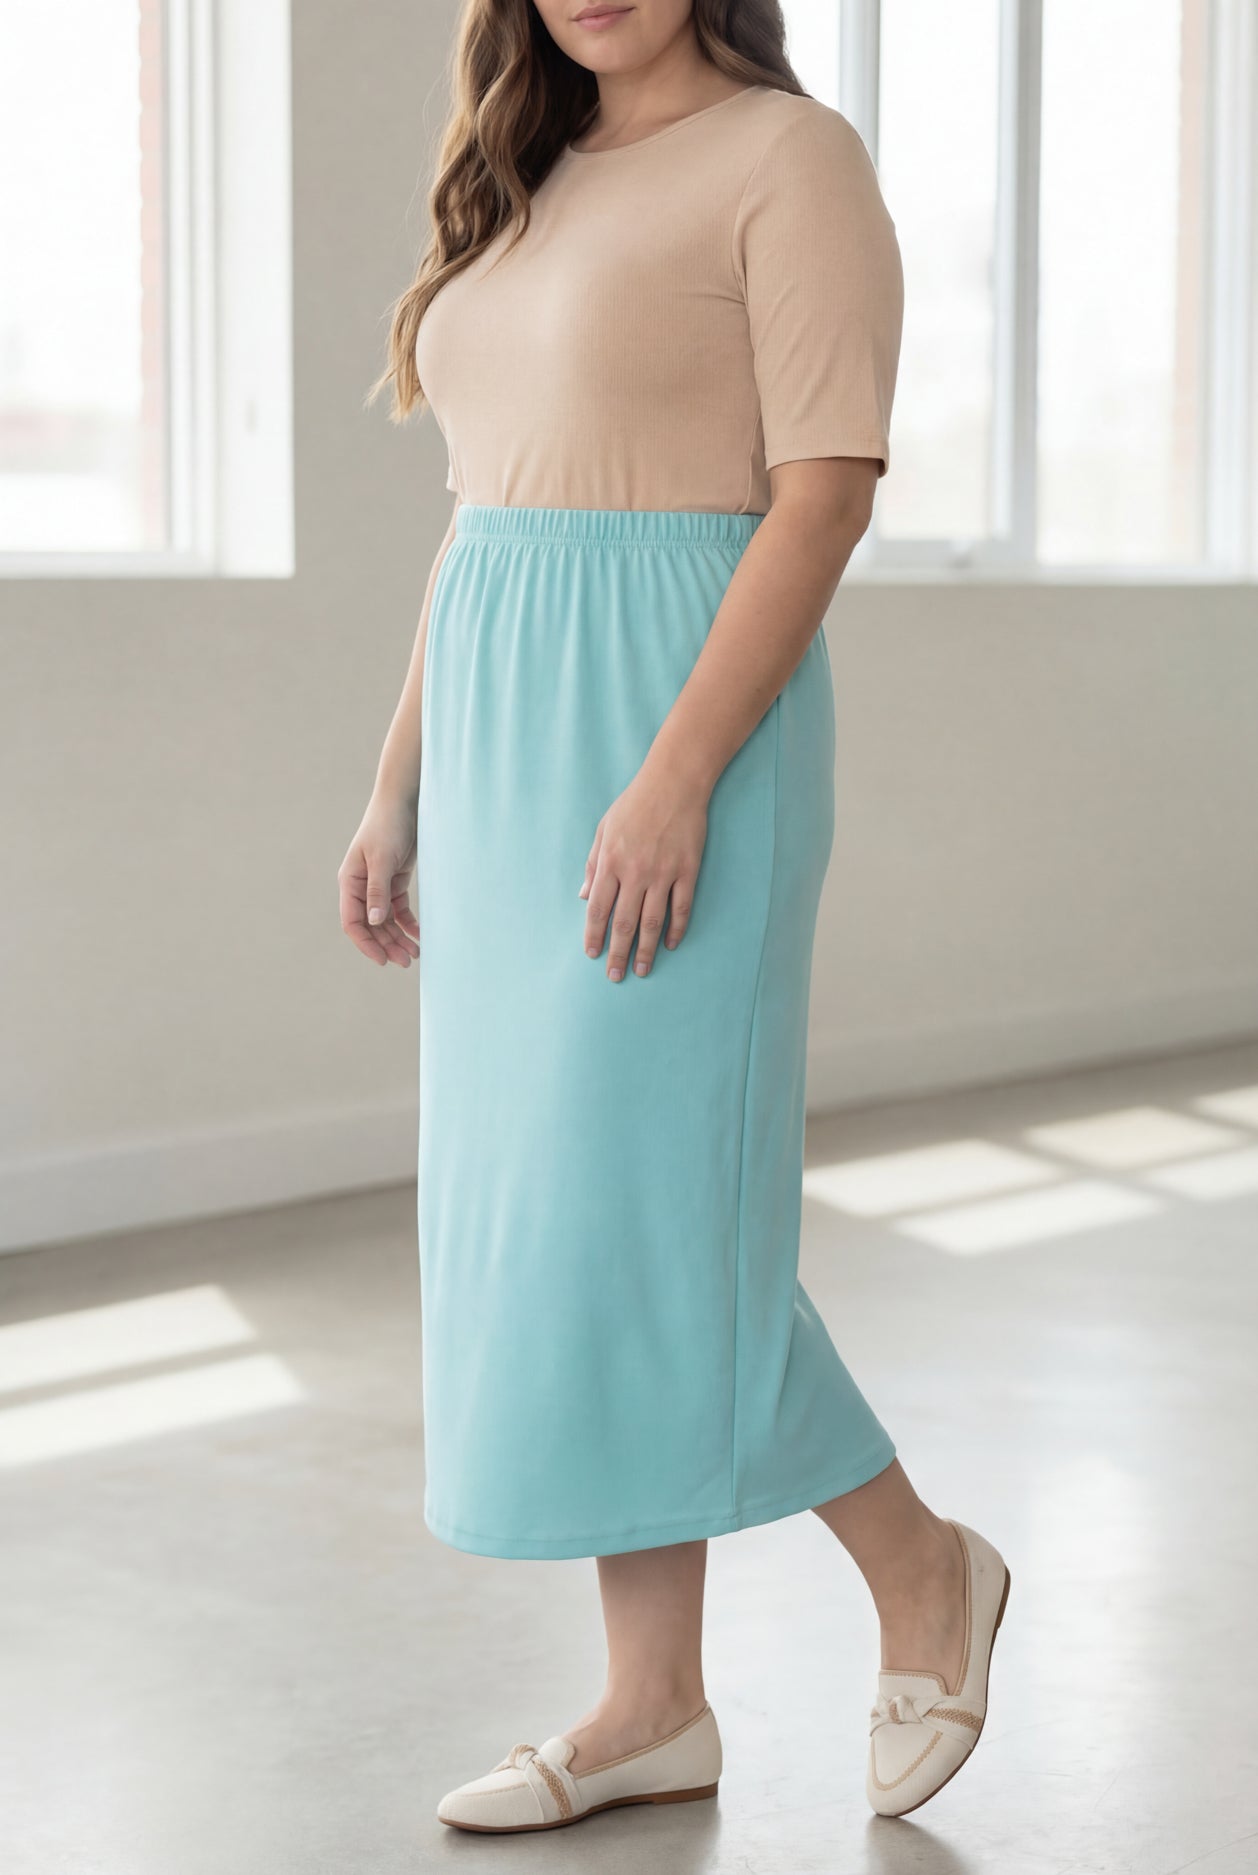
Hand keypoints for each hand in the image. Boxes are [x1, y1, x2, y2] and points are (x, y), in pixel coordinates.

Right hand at [338, 793, 421, 967]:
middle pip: (372, 926)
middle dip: (387, 945)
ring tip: (416, 954)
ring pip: (386, 921)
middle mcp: (361, 887)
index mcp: (350, 882)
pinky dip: (408, 923)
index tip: (383, 961)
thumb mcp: (382, 859)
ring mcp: (379, 885)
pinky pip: (399, 910)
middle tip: (407, 961)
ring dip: (398, 938)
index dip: (366, 944)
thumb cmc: (388, 826)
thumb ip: (377, 891)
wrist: (405, 802)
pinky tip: (420, 935)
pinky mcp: (395, 881)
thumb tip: (375, 922)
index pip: (353, 922)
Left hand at [579, 760, 708, 980]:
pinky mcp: (687, 870)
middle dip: (618, 953)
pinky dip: (676, 929)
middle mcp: (635, 872)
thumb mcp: (604, 830)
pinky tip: (670, 945)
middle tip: (615, 976)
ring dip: (645, 950)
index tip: (593, 955)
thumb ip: (593, 865)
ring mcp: (663, 873)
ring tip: (641, 970)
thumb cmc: (634, 804)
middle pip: (624, 923)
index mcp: (611, 862)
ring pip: (652, 922)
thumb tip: (584, 897)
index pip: (598, 909)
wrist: (674, 783)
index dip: (594, 935)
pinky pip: (681, 907)